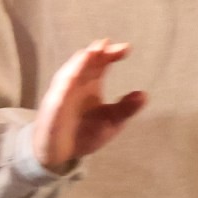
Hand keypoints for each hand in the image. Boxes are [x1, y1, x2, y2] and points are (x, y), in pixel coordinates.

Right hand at [32, 40, 145, 172]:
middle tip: (106, 43)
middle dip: (94, 53)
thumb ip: (126, 108)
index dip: (110, 54)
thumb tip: (144, 94)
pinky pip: (57, 99)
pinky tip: (71, 80)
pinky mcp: (52, 112)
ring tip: (90, 53)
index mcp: (89, 84)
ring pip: (68, 76)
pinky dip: (63, 89)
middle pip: (83, 64)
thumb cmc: (84, 132)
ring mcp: (61, 97)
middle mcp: (74, 86)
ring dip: (78, 64)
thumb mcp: (112, 121)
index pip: (100, 64)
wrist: (59, 154)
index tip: (127, 48)